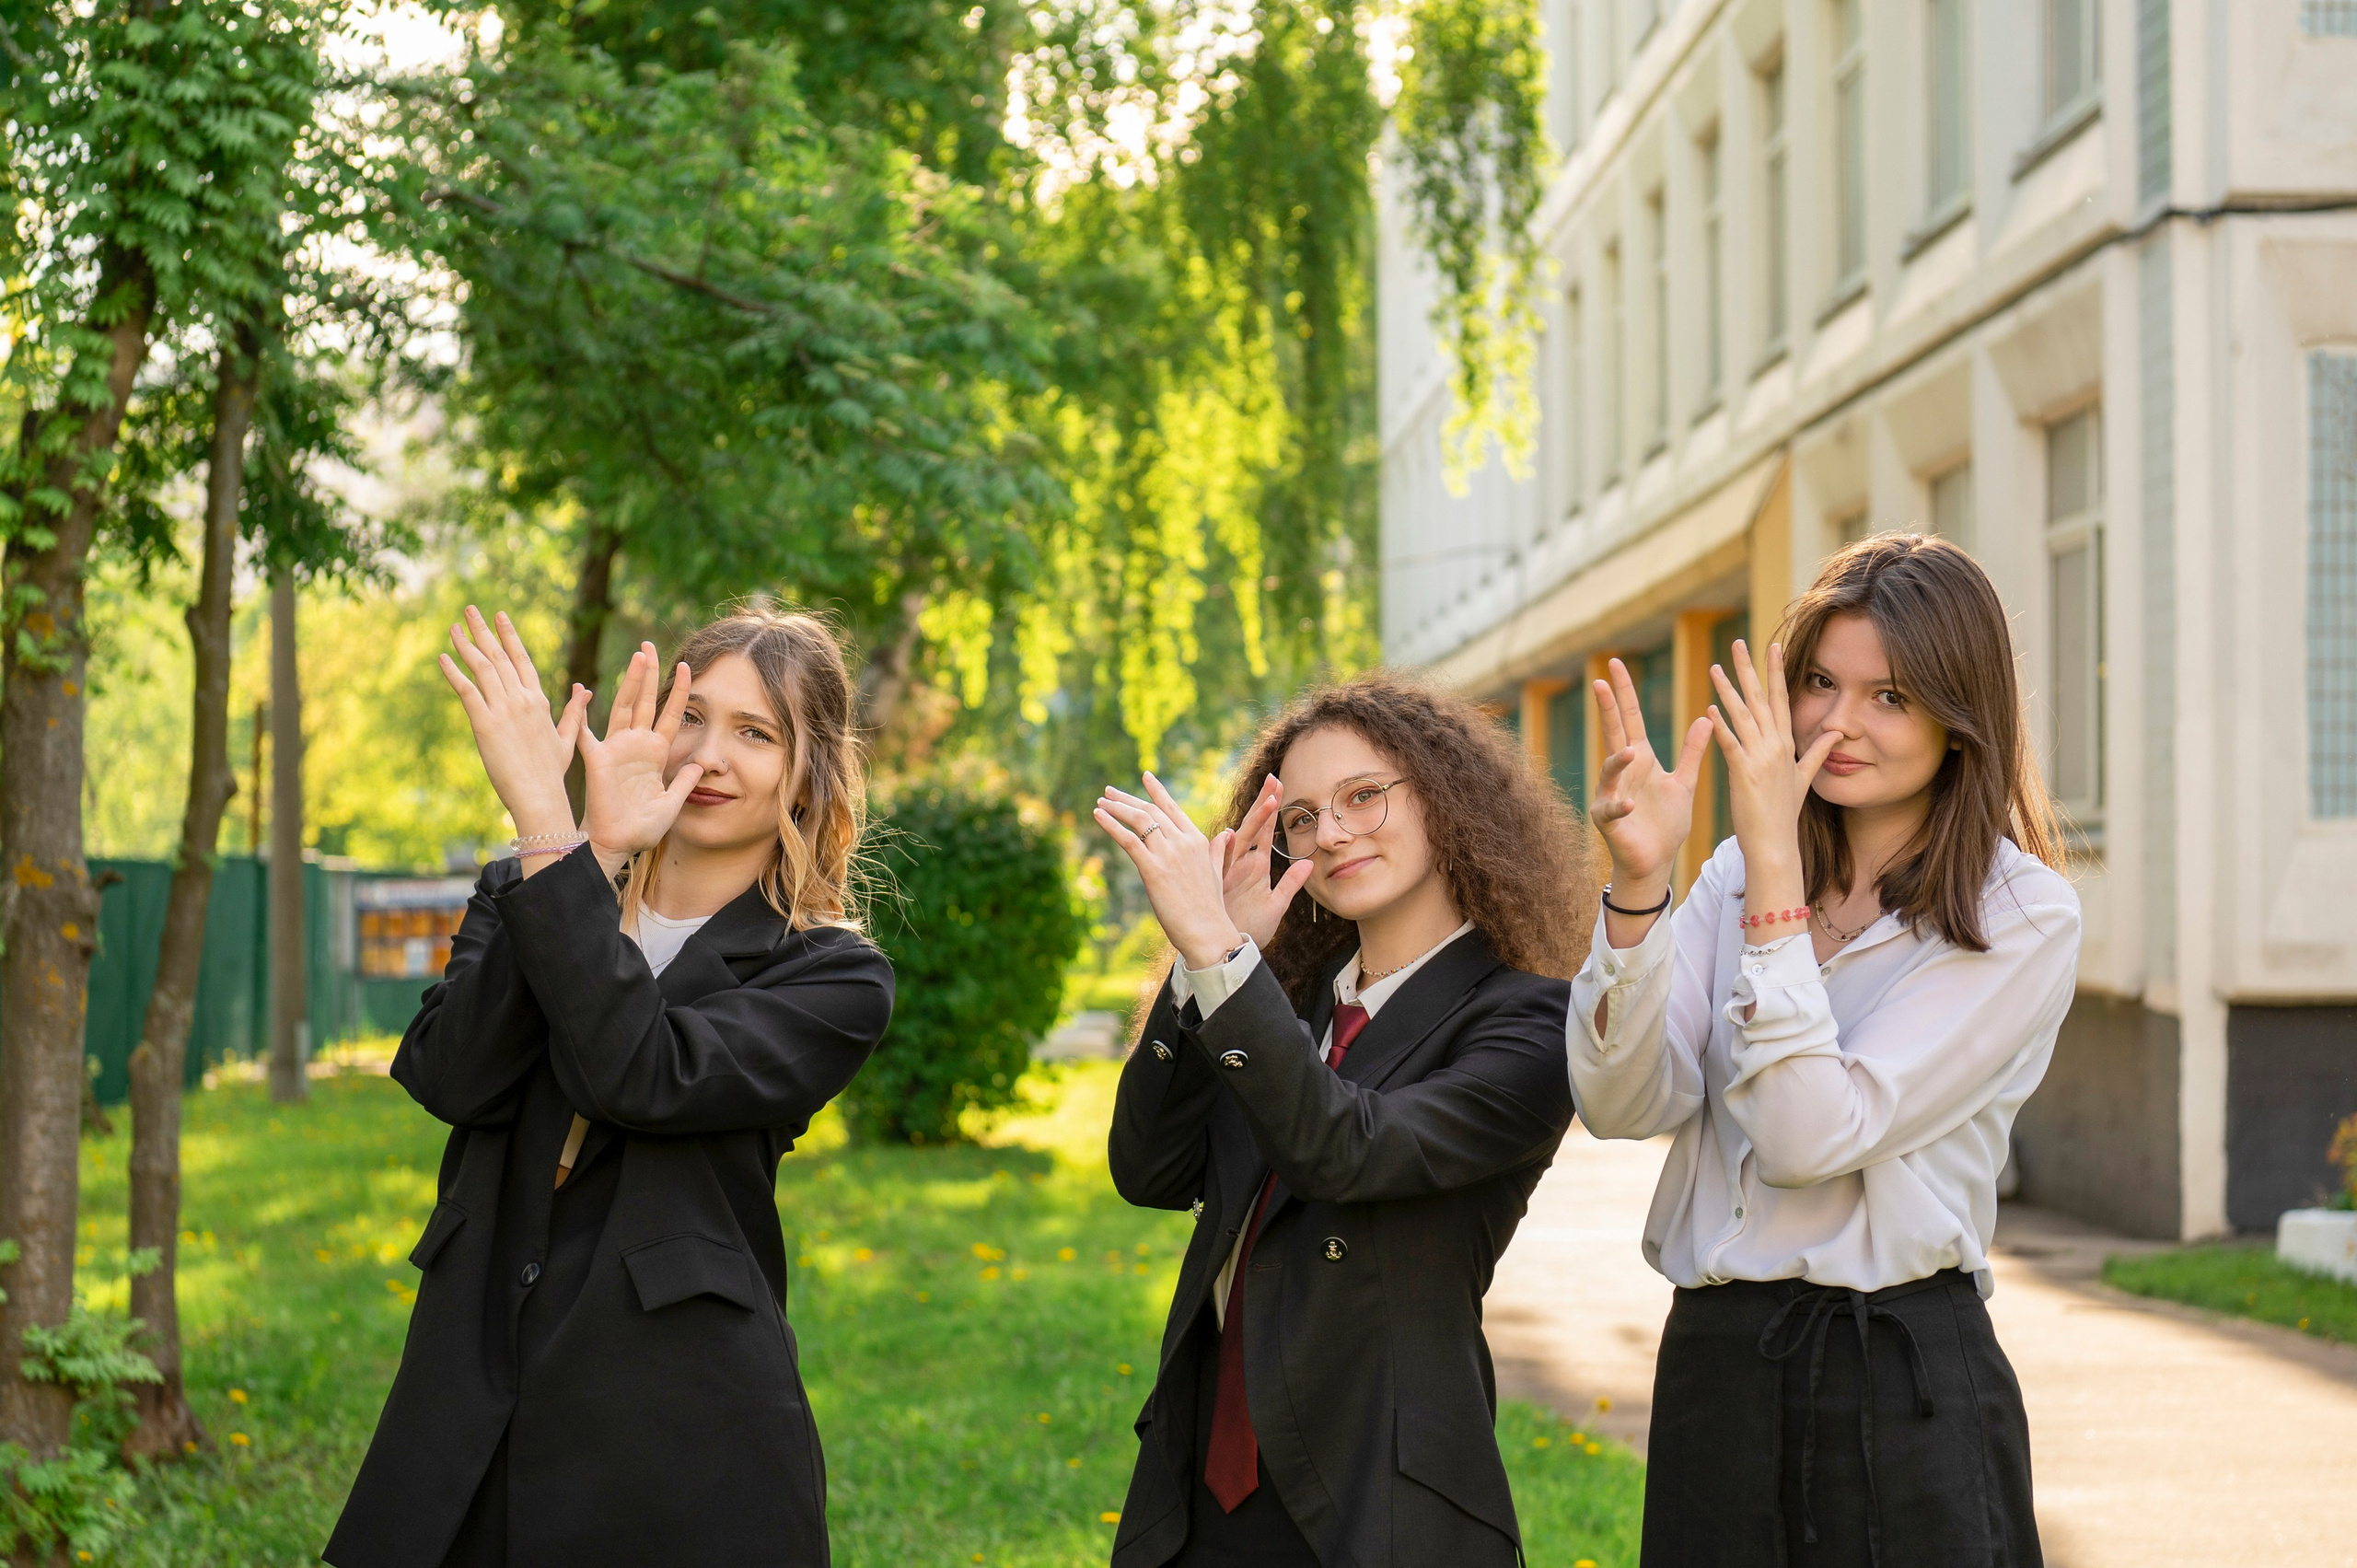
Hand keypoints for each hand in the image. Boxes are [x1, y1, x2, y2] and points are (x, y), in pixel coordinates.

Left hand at [438, 607, 588, 841]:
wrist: (540, 796)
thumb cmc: (552, 773)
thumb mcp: (566, 738)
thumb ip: (573, 712)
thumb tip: (584, 689)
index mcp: (539, 701)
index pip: (522, 659)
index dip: (509, 635)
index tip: (499, 616)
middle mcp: (522, 699)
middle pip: (500, 656)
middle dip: (483, 630)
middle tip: (469, 609)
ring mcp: (504, 709)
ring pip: (483, 668)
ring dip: (466, 645)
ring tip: (453, 627)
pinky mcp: (485, 723)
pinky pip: (467, 691)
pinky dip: (454, 673)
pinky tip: (442, 658)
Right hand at [576, 643, 703, 875]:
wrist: (617, 845)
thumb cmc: (642, 828)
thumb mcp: (673, 803)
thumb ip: (684, 781)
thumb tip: (702, 764)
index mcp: (656, 754)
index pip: (671, 715)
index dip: (679, 692)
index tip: (687, 666)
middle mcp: (636, 746)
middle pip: (645, 701)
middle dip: (648, 673)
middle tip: (650, 644)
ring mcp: (616, 750)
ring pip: (623, 707)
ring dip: (630, 682)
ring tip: (637, 655)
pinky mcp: (597, 760)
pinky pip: (586, 732)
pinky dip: (580, 712)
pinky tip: (581, 690)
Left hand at [1092, 773, 1246, 971]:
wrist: (1208, 932)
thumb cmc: (1210, 907)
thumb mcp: (1217, 872)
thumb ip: (1218, 850)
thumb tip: (1225, 834)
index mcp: (1198, 841)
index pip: (1173, 808)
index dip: (1157, 790)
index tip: (1145, 775)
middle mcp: (1183, 842)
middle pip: (1151, 810)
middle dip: (1127, 798)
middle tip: (1108, 791)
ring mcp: (1168, 854)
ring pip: (1139, 820)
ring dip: (1116, 808)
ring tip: (1100, 803)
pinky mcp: (1153, 870)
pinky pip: (1128, 840)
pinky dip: (1111, 825)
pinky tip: (1098, 817)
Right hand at [1216, 774, 1315, 948]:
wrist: (1227, 955)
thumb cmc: (1248, 930)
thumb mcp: (1275, 905)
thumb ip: (1291, 883)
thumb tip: (1309, 864)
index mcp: (1254, 865)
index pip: (1264, 830)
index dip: (1271, 807)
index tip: (1279, 783)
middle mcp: (1240, 864)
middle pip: (1253, 827)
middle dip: (1264, 804)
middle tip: (1274, 779)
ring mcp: (1227, 874)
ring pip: (1239, 842)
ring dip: (1253, 823)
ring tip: (1268, 802)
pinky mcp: (1218, 889)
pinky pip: (1219, 867)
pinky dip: (1222, 852)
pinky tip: (1229, 836)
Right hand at [1588, 656, 1709, 903]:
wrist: (1655, 861)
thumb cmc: (1666, 824)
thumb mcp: (1683, 783)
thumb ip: (1692, 752)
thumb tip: (1707, 718)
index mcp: (1641, 760)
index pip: (1630, 719)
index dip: (1624, 694)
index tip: (1616, 666)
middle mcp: (1622, 772)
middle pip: (1613, 733)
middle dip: (1608, 709)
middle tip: (1602, 681)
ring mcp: (1612, 794)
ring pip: (1610, 771)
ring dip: (1618, 761)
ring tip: (1631, 751)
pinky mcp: (1609, 820)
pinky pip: (1611, 809)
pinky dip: (1618, 805)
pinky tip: (1629, 802)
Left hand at [1706, 639, 1838, 886]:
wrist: (1776, 845)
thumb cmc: (1785, 814)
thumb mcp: (1805, 779)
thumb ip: (1818, 752)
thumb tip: (1836, 733)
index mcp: (1787, 744)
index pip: (1782, 699)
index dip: (1777, 671)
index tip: (1772, 645)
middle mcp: (1775, 747)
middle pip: (1762, 699)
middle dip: (1750, 670)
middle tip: (1738, 642)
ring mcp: (1760, 759)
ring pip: (1743, 717)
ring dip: (1728, 691)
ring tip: (1714, 668)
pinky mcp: (1744, 774)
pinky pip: (1731, 745)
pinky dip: (1721, 727)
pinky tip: (1709, 710)